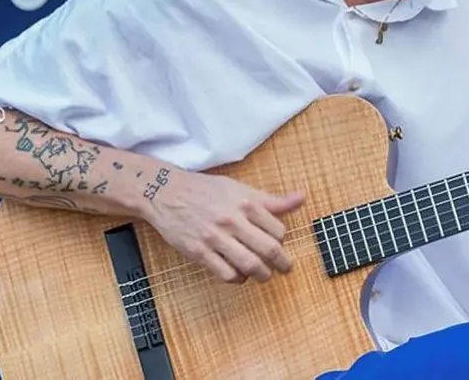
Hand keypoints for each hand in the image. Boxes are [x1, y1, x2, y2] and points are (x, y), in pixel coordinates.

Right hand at [147, 171, 305, 283]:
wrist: (166, 193)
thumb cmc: (205, 190)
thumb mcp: (240, 188)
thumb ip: (271, 200)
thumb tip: (301, 198)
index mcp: (246, 203)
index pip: (278, 230)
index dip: (283, 240)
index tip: (280, 244)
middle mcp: (232, 220)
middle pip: (269, 250)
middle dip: (282, 264)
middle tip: (285, 268)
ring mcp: (215, 238)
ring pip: (250, 265)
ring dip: (263, 275)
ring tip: (265, 275)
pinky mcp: (199, 253)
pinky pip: (226, 274)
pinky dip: (238, 279)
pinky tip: (240, 275)